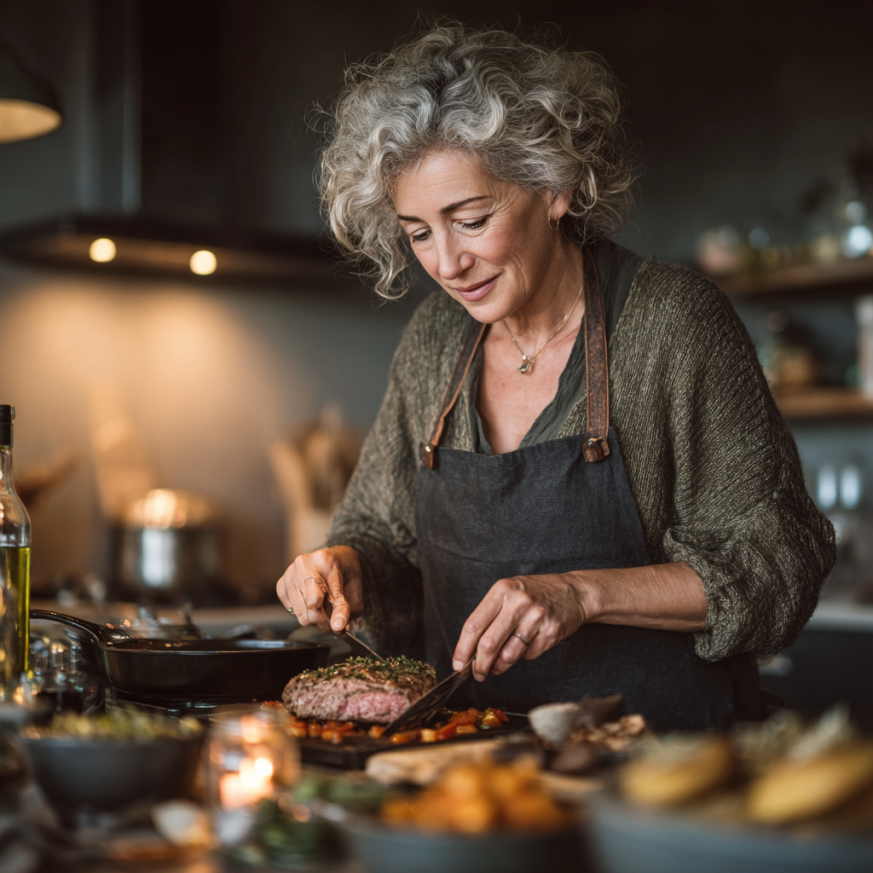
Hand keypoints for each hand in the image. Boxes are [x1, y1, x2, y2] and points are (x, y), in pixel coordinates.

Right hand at [275, 546, 363, 632]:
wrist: (335, 559)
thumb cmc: (345, 572)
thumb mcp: (354, 587)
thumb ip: (346, 608)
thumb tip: (337, 627)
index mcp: (325, 561)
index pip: (331, 592)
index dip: (336, 613)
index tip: (339, 627)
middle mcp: (303, 565)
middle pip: (311, 605)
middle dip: (325, 618)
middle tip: (334, 620)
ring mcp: (289, 574)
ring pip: (301, 614)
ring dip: (315, 617)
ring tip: (324, 606)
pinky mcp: (281, 585)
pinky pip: (292, 612)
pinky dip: (304, 612)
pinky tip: (311, 601)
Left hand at [452, 573, 592, 680]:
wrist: (573, 592)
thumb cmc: (535, 594)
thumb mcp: (509, 593)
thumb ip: (489, 616)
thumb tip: (470, 650)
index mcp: (502, 590)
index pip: (474, 624)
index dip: (462, 649)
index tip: (458, 664)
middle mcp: (518, 602)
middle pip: (489, 644)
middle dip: (480, 666)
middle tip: (478, 674)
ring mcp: (536, 617)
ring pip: (508, 655)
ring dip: (499, 667)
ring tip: (498, 665)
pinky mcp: (551, 632)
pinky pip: (528, 656)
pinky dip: (523, 657)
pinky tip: (526, 646)